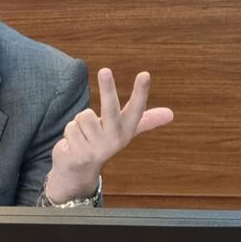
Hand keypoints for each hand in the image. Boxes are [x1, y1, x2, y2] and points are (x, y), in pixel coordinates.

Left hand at [45, 68, 173, 203]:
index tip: (145, 74)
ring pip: (83, 116)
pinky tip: (74, 144)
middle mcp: (115, 139)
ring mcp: (98, 148)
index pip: (136, 108)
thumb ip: (146, 120)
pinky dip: (69, 133)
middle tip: (105, 70)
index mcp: (126, 130)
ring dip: (78, 122)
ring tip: (82, 134)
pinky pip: (71, 128)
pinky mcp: (81, 154)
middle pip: (110, 108)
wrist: (79, 171)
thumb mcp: (123, 130)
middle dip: (108, 88)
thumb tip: (171, 113)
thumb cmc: (102, 143)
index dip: (141, 91)